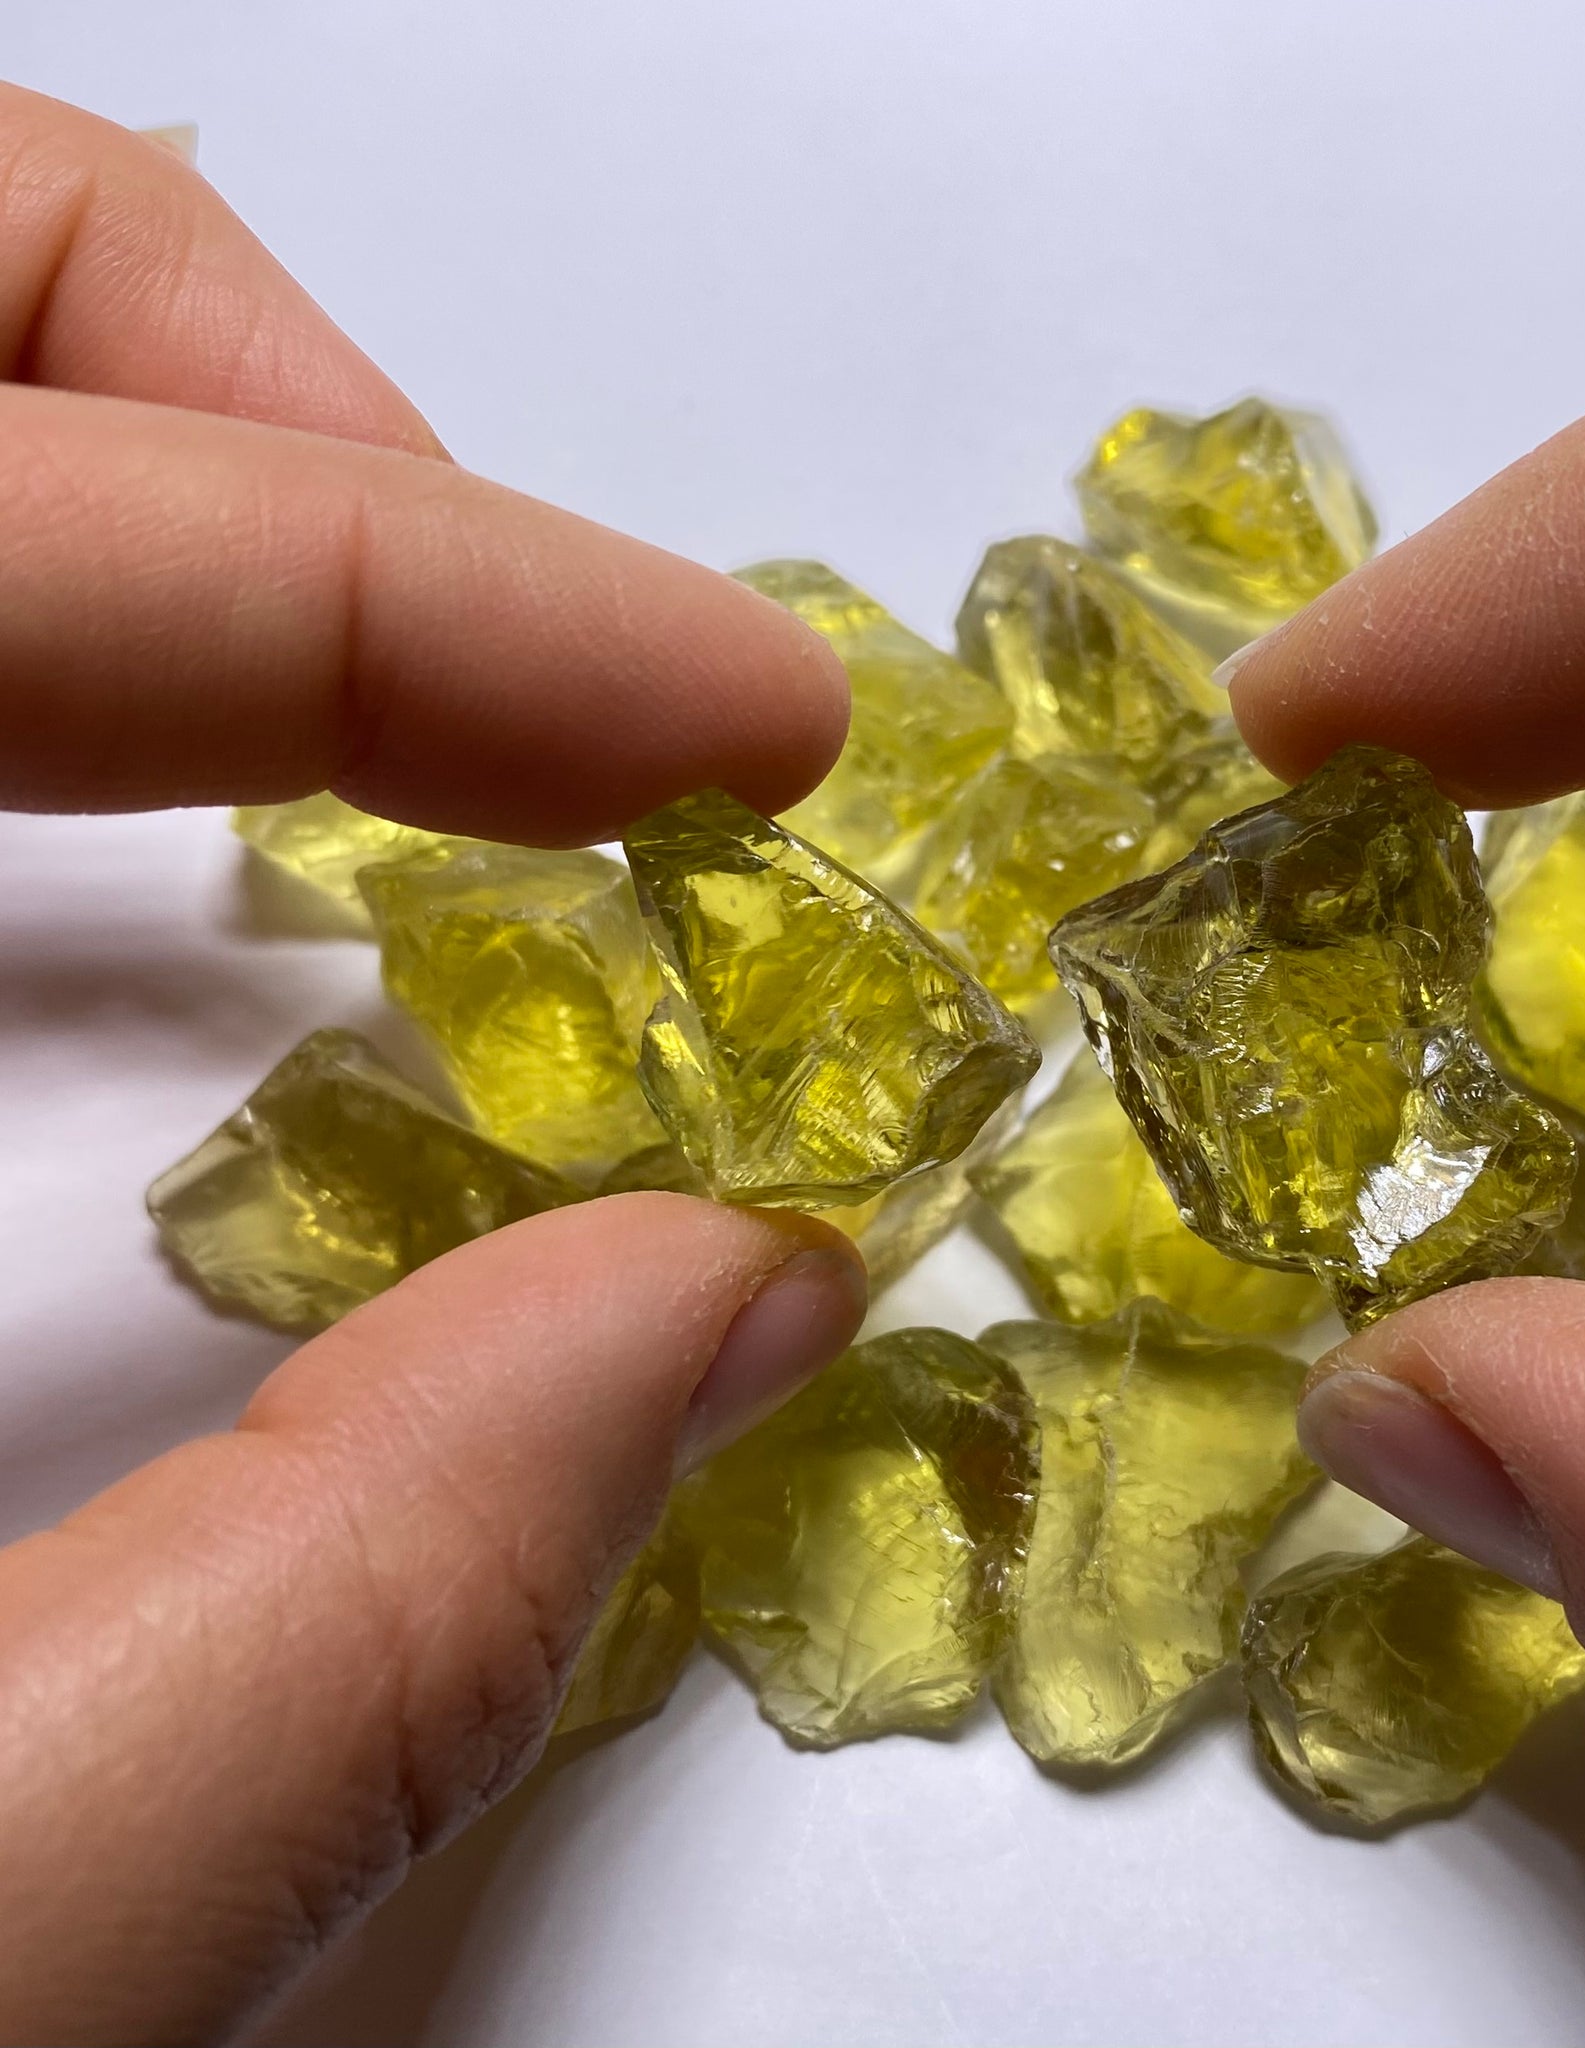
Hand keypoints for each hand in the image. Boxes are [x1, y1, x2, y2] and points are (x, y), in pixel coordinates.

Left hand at [0, 86, 865, 2042]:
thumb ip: (346, 1625)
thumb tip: (719, 1305)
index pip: (5, 547)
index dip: (456, 595)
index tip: (737, 725)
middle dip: (246, 403)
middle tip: (518, 651)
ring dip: (128, 480)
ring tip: (373, 692)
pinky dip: (13, 639)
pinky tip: (127, 794)